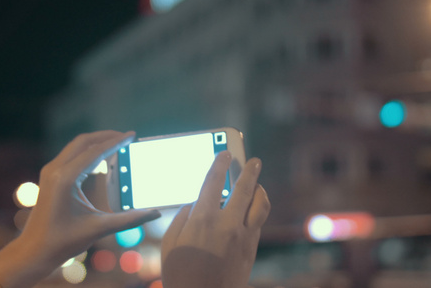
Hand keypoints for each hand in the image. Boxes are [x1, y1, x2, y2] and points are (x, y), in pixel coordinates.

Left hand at [0, 131, 160, 287]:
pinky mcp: (49, 177)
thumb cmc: (64, 241)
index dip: (115, 142)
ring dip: (96, 142)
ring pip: (75, 146)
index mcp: (66, 179)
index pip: (95, 152)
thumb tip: (155, 214)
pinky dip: (87, 151)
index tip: (132, 135)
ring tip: (116, 143)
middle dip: (105, 136)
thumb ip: (129, 219)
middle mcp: (55, 170)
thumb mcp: (99, 229)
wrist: (34, 251)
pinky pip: (70, 155)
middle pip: (83, 142)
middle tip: (126, 136)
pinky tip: (100, 157)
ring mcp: (50, 172)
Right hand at [161, 151, 269, 287]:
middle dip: (250, 171)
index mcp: (203, 220)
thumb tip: (196, 204)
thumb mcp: (170, 243)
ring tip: (256, 183)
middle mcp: (228, 224)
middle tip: (253, 161)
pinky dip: (255, 209)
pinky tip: (249, 208)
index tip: (224, 154)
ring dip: (259, 189)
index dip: (219, 165)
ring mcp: (243, 236)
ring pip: (260, 204)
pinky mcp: (252, 249)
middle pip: (244, 188)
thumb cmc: (180, 274)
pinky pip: (258, 221)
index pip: (214, 182)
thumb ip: (182, 218)